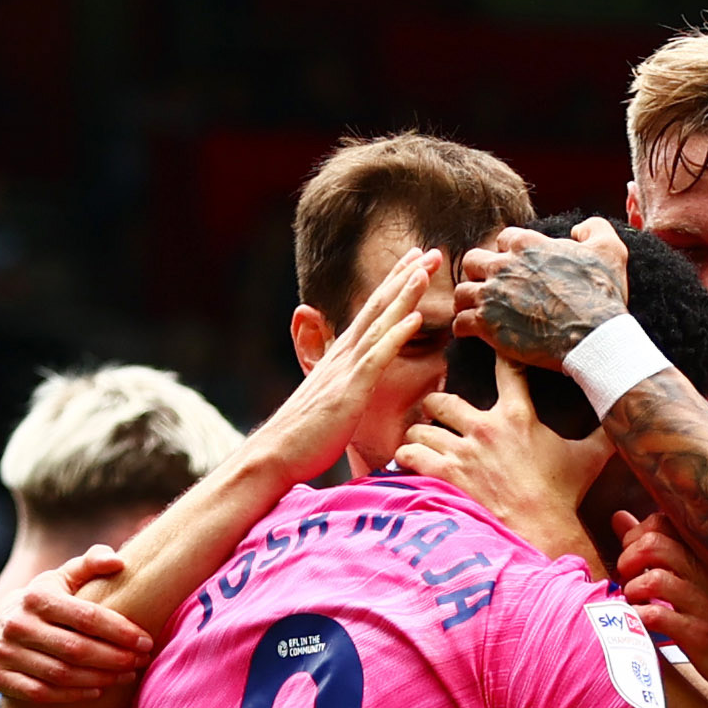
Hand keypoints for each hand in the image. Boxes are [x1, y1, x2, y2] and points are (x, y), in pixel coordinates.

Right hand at [0, 547, 155, 707]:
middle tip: (141, 661)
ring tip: (127, 675)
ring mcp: (6, 652)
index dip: (120, 631)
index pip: (86, 617)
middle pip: (77, 650)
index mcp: (36, 597)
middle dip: (115, 658)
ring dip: (100, 679)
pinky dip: (73, 695)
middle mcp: (17, 624)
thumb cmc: (45, 601)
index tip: (146, 641)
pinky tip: (98, 691)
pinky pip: (42, 692)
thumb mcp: (63, 578)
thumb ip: (90, 564)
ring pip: (62, 675)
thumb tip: (117, 561)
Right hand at [246, 243, 446, 477]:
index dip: (395, 285)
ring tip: (425, 270)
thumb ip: (345, 384)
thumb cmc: (304, 437)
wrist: (275, 456)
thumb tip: (354, 378)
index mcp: (341, 356)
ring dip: (403, 295)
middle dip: (405, 277)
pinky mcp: (349, 391)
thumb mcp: (330, 402)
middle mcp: (343, 355)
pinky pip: (376, 358)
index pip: (373, 312)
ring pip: (379, 324)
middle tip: (432, 251)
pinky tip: (413, 318)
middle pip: (379, 306)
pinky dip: (394, 335)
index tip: (417, 263)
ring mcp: (345, 370)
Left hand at [398, 350, 613, 562]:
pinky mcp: (442, 475)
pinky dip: (407, 457)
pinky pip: (409, 453)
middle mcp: (484, 427)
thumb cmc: (563, 498)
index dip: (496, 354)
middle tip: (435, 414)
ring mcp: (460, 451)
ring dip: (419, 436)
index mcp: (517, 416)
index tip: (486, 345)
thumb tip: (632, 418)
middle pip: (442, 398)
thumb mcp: (589, 460)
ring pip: (421, 428)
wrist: (540, 533)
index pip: (506, 369)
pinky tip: (410, 463)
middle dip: (435, 405)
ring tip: (421, 444)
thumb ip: (606, 434)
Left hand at [455, 218, 632, 368]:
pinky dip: (465, 329)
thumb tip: (577, 229)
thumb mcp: (610, 250)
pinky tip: (475, 333)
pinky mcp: (487, 326)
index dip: (508, 253)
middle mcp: (504, 266)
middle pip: (473, 261)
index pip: (503, 240)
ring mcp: (492, 296)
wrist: (595, 337)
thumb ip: (594, 228)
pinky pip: (460, 323)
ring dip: (469, 301)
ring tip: (480, 311)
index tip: (515, 269)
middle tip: (492, 289)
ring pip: (462, 292)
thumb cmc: (602, 296)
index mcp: (527, 245)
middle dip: (481, 273)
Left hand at [615, 518, 707, 704]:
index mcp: (702, 556)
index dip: (635, 535)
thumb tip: (618, 517)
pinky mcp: (698, 635)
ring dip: (633, 590)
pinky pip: (658, 616)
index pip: (661, 522)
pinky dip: (640, 617)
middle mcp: (705, 574)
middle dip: (628, 559)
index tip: (631, 557)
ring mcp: (703, 604)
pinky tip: (641, 623)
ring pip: (655, 579)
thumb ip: (654, 547)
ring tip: (634, 602)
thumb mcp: (691, 577)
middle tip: (627, 579)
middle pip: (655, 544)